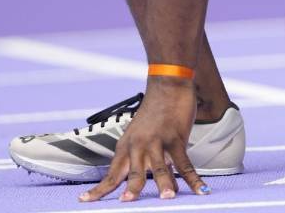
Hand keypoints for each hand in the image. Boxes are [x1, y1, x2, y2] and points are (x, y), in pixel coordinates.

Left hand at [79, 79, 208, 202]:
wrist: (168, 83)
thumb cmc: (157, 109)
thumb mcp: (144, 134)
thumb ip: (150, 158)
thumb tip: (162, 179)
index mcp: (126, 146)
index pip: (111, 173)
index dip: (99, 189)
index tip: (84, 200)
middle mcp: (139, 145)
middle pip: (134, 172)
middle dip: (132, 189)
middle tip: (127, 202)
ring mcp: (158, 141)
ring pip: (159, 169)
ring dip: (164, 185)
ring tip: (168, 198)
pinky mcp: (175, 138)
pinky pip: (185, 163)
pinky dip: (194, 179)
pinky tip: (200, 190)